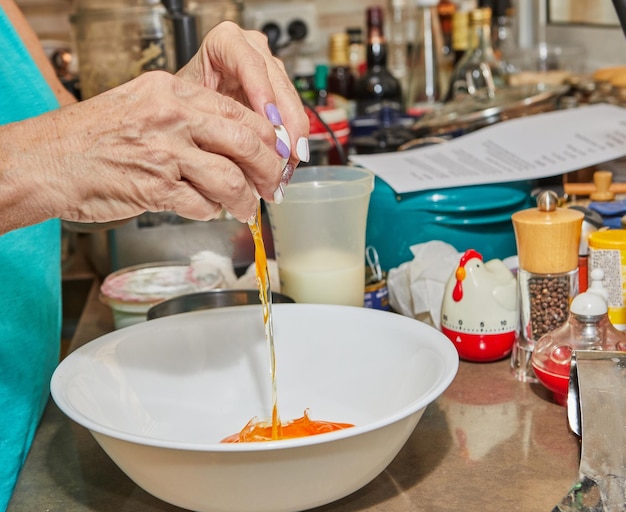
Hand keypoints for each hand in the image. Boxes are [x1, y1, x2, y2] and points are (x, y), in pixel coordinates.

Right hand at [0, 70, 288, 231]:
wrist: (49, 160)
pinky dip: (210, 212)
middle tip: (273, 186)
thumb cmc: (95, 136)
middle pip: (246, 143)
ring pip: (230, 179)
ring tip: (244, 208)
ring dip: (244, 200)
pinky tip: (206, 209)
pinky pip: (201, 205)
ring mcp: (164, 152)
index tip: (276, 156)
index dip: (268, 140)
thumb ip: (190, 118)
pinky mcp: (155, 187)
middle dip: (269, 171)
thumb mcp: (145, 105)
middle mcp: (172, 117)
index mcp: (174, 92)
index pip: (241, 113)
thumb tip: (236, 141)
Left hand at [177, 21, 309, 171]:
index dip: (262, 92)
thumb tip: (237, 145)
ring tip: (291, 159)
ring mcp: (268, 69)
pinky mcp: (278, 90)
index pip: (249, 62)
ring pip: (289, 98)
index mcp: (225, 41)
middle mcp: (252, 50)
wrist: (188, 106)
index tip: (270, 121)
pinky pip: (292, 112)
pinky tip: (292, 156)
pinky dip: (293, 136)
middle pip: (276, 81)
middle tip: (287, 148)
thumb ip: (212, 117)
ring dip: (293, 132)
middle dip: (285, 119)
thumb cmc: (183, 101)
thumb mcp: (189, 105)